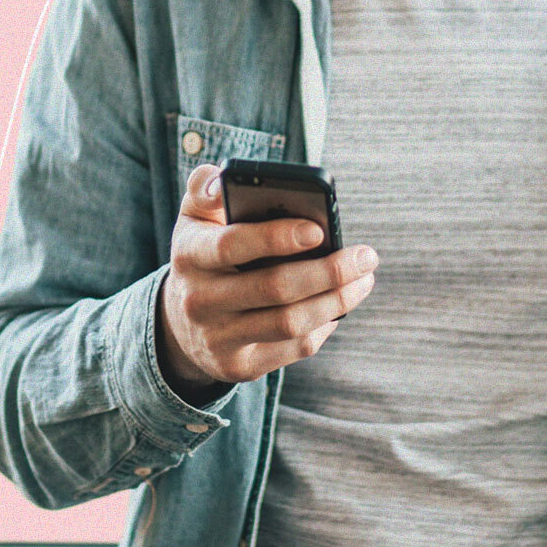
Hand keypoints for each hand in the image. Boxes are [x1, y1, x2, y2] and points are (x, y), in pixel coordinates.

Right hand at [157, 162, 378, 391]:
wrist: (180, 322)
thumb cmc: (204, 254)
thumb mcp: (195, 217)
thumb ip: (207, 188)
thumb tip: (225, 180)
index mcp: (189, 254)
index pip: (232, 245)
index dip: (276, 237)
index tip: (319, 229)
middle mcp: (198, 300)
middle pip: (274, 288)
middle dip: (329, 272)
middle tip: (366, 257)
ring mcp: (218, 338)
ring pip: (290, 323)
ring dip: (336, 301)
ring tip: (363, 280)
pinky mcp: (238, 366)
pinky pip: (293, 348)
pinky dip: (323, 326)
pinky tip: (339, 307)